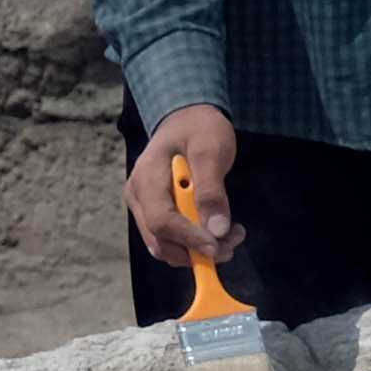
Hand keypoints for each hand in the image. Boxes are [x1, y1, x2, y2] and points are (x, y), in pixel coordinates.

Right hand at [126, 106, 242, 268]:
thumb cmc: (198, 129)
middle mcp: (139, 197)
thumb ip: (212, 189)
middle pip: (161, 241)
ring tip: (230, 235)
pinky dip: (195, 245)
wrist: (188, 119)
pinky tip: (218, 231)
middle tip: (231, 243)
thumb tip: (217, 231)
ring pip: (166, 247)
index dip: (189, 239)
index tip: (218, 245)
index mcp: (147, 178)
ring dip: (198, 251)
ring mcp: (144, 207)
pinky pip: (172, 240)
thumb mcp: (211, 150)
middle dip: (196, 251)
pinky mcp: (156, 213)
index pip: (161, 221)